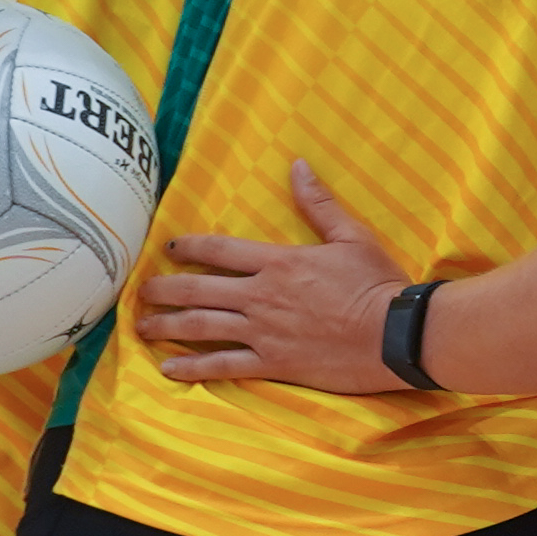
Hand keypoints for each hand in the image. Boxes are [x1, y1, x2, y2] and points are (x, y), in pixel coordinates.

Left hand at [131, 160, 411, 393]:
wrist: (395, 333)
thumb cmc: (377, 283)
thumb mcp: (353, 236)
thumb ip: (319, 204)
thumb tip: (298, 166)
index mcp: (278, 262)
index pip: (220, 249)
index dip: (189, 246)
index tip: (168, 247)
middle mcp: (260, 295)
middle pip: (197, 289)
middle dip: (163, 289)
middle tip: (141, 292)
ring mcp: (262, 331)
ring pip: (200, 326)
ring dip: (166, 325)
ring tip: (141, 326)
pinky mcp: (271, 362)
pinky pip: (222, 366)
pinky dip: (192, 368)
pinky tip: (168, 369)